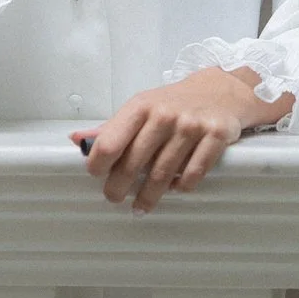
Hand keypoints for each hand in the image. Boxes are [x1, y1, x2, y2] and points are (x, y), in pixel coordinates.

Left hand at [74, 67, 292, 212]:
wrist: (221, 91)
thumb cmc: (173, 103)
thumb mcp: (141, 108)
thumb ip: (111, 127)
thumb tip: (77, 140)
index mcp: (141, 106)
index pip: (110, 141)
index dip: (98, 164)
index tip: (96, 175)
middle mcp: (165, 115)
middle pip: (134, 162)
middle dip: (119, 186)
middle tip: (113, 197)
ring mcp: (191, 126)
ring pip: (163, 173)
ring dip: (149, 196)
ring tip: (140, 206)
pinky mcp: (216, 136)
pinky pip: (193, 174)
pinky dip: (181, 187)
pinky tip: (174, 190)